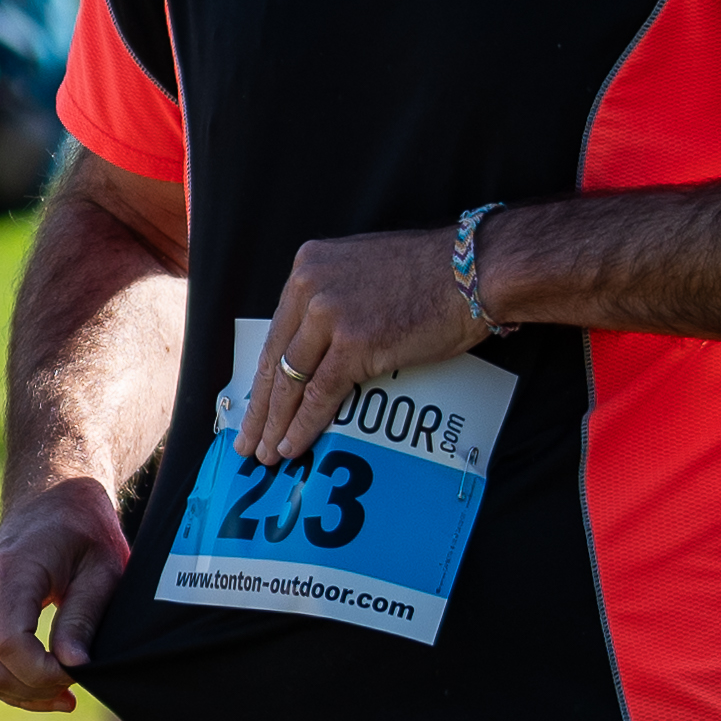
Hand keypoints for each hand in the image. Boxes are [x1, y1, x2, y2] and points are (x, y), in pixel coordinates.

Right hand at [0, 481, 135, 713]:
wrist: (49, 500)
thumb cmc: (84, 532)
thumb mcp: (103, 570)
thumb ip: (84, 617)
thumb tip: (73, 665)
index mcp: (11, 571)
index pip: (7, 643)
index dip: (42, 673)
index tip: (77, 673)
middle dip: (36, 690)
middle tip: (75, 688)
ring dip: (24, 692)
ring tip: (63, 689)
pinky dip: (10, 681)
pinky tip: (41, 677)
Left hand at [241, 224, 485, 467]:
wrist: (473, 270)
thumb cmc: (431, 272)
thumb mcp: (363, 269)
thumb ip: (333, 297)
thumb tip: (318, 343)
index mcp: (308, 266)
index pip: (277, 332)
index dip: (264, 374)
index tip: (254, 403)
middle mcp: (310, 287)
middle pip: (276, 358)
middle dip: (260, 407)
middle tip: (247, 441)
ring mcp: (329, 315)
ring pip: (291, 380)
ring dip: (276, 423)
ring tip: (266, 453)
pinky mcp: (354, 344)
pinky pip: (320, 394)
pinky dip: (304, 425)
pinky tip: (293, 447)